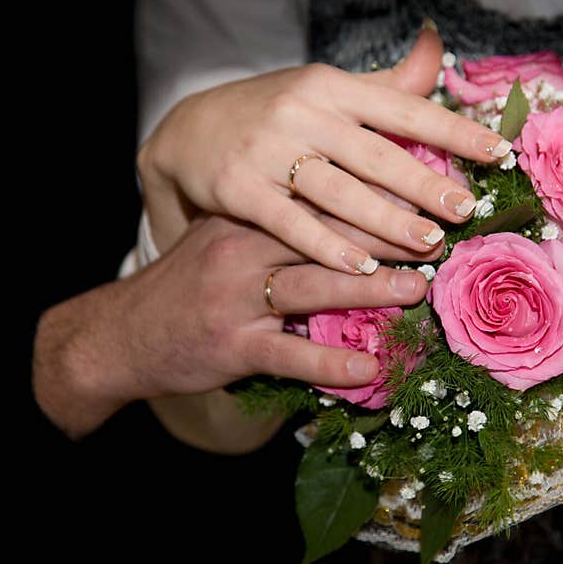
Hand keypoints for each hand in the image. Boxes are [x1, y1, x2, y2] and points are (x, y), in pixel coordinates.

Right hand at [33, 213, 431, 438]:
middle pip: (324, 236)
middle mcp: (242, 247)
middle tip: (439, 237)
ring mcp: (235, 298)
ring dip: (368, 290)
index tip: (422, 196)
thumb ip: (280, 225)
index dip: (375, 197)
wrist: (124, 331)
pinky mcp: (230, 345)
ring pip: (310, 287)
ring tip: (416, 290)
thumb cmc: (192, 284)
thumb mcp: (229, 238)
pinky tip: (368, 368)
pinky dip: (329, 362)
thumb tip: (346, 215)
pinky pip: (287, 354)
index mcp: (249, 216)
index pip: (320, 198)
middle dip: (385, 236)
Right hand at [137, 25, 510, 267]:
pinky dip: (326, 245)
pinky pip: (290, 222)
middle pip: (374, 153)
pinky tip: (361, 265)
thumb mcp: (325, 91)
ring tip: (427, 244)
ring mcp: (267, 149)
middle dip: (424, 183)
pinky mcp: (237, 188)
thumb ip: (384, 85)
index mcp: (331, 86)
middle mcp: (301, 112)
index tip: (498, 153)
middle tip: (465, 210)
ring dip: (384, 220)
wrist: (186, 132)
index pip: (403, 108)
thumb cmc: (273, 115)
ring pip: (337, 191)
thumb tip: (436, 47)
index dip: (453, 130)